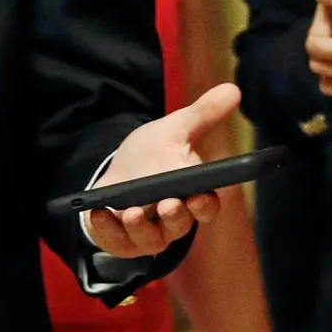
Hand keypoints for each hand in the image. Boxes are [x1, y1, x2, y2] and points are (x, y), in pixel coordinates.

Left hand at [85, 83, 241, 257]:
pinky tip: (98, 212)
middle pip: (180, 226)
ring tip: (131, 211)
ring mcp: (148, 234)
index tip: (199, 196)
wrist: (118, 173)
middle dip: (174, 217)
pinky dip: (106, 230)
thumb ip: (203, 114)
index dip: (205, 205)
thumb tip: (233, 89)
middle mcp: (174, 220)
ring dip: (141, 228)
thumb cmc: (152, 155)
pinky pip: (115, 243)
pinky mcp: (121, 242)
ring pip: (151, 240)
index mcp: (193, 195)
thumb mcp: (174, 130)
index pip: (207, 206)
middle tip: (167, 204)